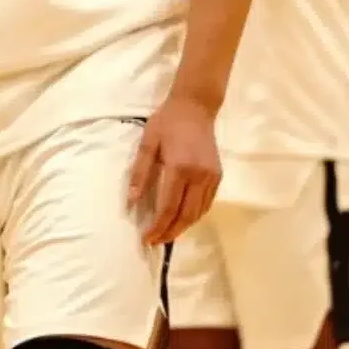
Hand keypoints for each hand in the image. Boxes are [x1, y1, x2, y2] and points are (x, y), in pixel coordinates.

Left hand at [127, 95, 221, 245]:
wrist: (195, 106)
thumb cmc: (167, 122)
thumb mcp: (147, 143)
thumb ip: (140, 173)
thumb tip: (131, 202)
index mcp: (179, 167)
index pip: (168, 207)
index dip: (157, 227)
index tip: (146, 239)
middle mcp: (199, 176)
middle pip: (185, 215)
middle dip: (169, 233)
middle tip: (155, 242)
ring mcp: (211, 177)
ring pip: (198, 213)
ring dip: (182, 227)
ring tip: (166, 234)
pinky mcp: (218, 176)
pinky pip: (206, 204)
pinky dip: (194, 216)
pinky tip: (182, 218)